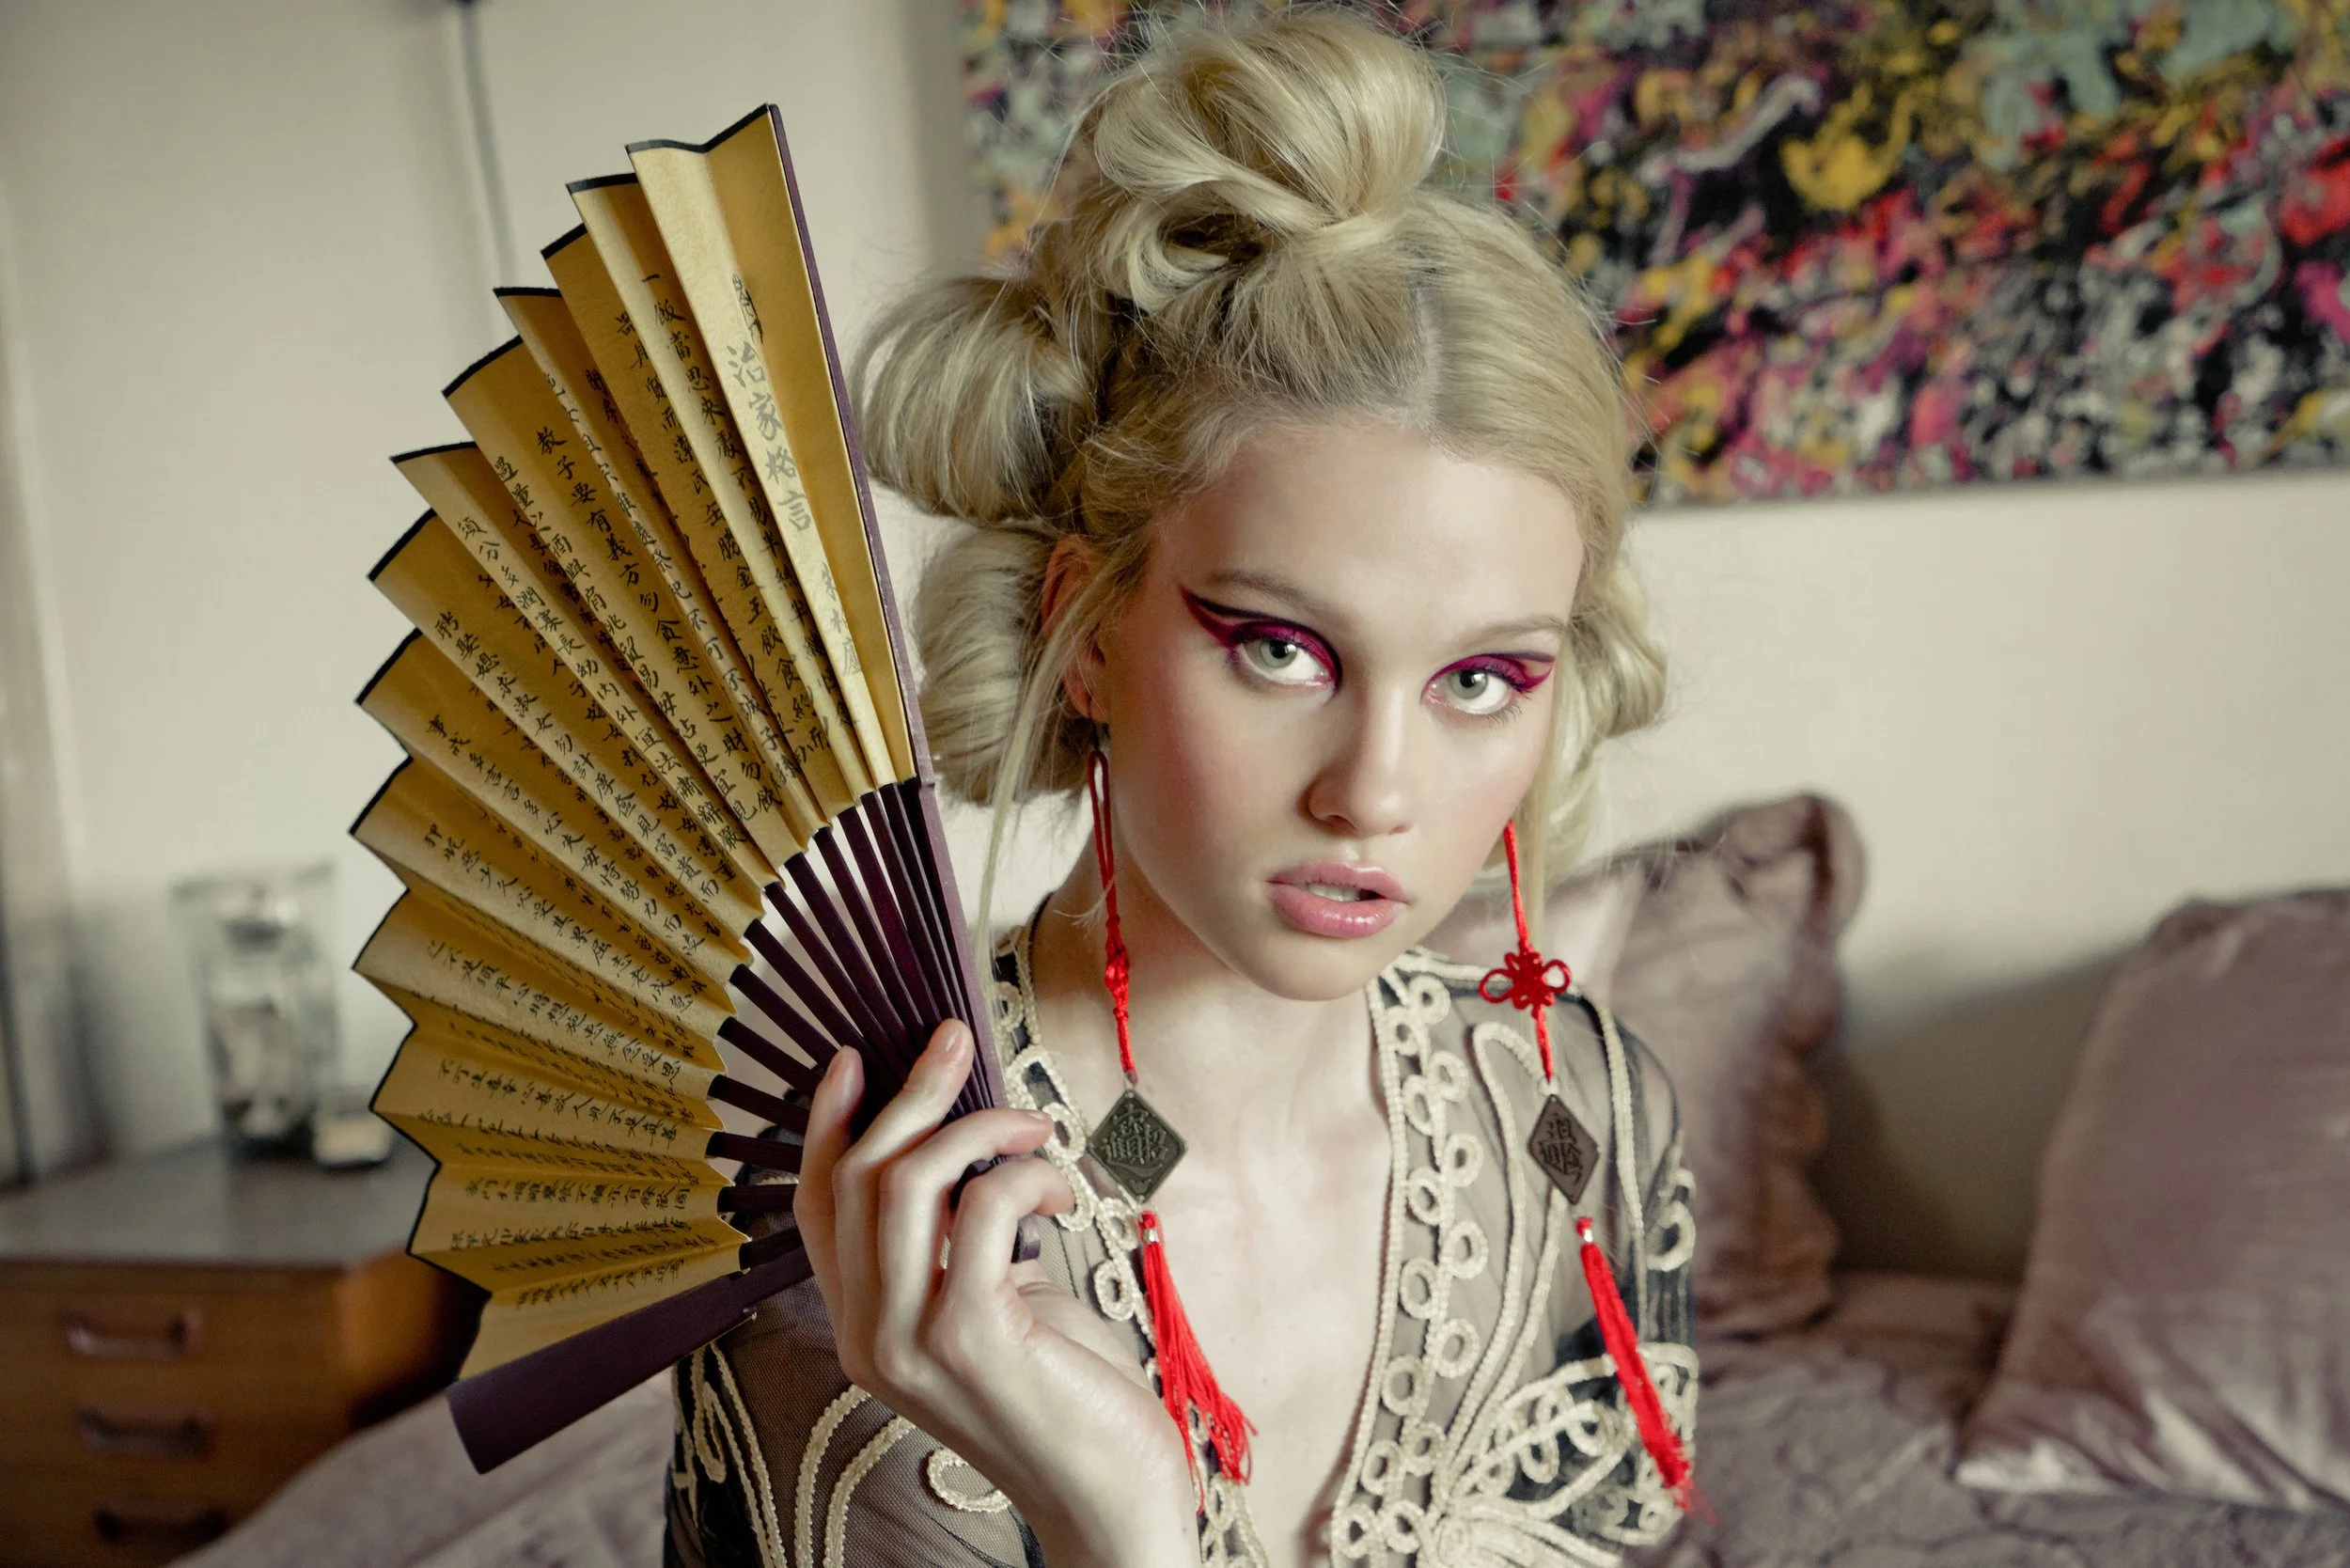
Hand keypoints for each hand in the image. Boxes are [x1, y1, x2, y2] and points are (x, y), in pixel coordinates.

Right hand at [794, 1021, 1198, 1567]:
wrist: (1110, 1500)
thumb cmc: (1067, 1399)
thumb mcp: (995, 1309)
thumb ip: (961, 1249)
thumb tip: (971, 1152)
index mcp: (863, 1329)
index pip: (817, 1208)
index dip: (827, 1126)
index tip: (855, 1061)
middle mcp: (869, 1337)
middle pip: (858, 1180)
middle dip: (910, 1094)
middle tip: (954, 1041)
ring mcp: (912, 1340)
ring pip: (905, 1184)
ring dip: (975, 1125)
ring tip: (1032, 1124)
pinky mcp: (970, 1334)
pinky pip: (980, 1208)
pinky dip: (1022, 1176)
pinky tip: (1059, 1191)